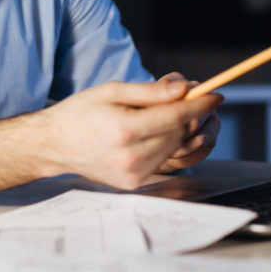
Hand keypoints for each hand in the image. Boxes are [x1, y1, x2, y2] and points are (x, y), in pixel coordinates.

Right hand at [42, 79, 221, 189]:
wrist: (55, 145)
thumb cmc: (80, 113)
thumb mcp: (111, 91)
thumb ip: (149, 91)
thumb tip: (183, 88)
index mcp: (124, 129)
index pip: (175, 116)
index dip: (199, 104)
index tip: (215, 94)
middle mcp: (131, 156)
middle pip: (179, 133)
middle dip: (192, 113)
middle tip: (194, 96)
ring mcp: (133, 173)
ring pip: (175, 148)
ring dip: (181, 129)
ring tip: (169, 113)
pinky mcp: (133, 183)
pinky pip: (163, 161)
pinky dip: (167, 144)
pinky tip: (155, 132)